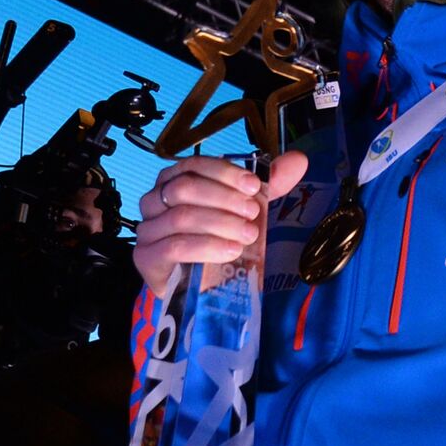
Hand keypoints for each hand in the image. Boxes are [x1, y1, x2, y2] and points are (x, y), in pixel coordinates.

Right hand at [133, 151, 308, 295]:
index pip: (194, 165)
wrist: (196, 284)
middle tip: (253, 214)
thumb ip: (270, 184)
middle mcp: (155, 200)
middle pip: (185, 188)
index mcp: (175, 180)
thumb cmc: (219, 238)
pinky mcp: (146, 257)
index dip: (225, 173)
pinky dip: (206, 246)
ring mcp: (148, 229)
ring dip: (220, 224)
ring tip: (247, 236)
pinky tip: (230, 251)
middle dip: (225, 199)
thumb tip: (299, 160)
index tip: (254, 186)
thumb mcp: (246, 208)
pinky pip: (173, 247)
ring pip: (181, 217)